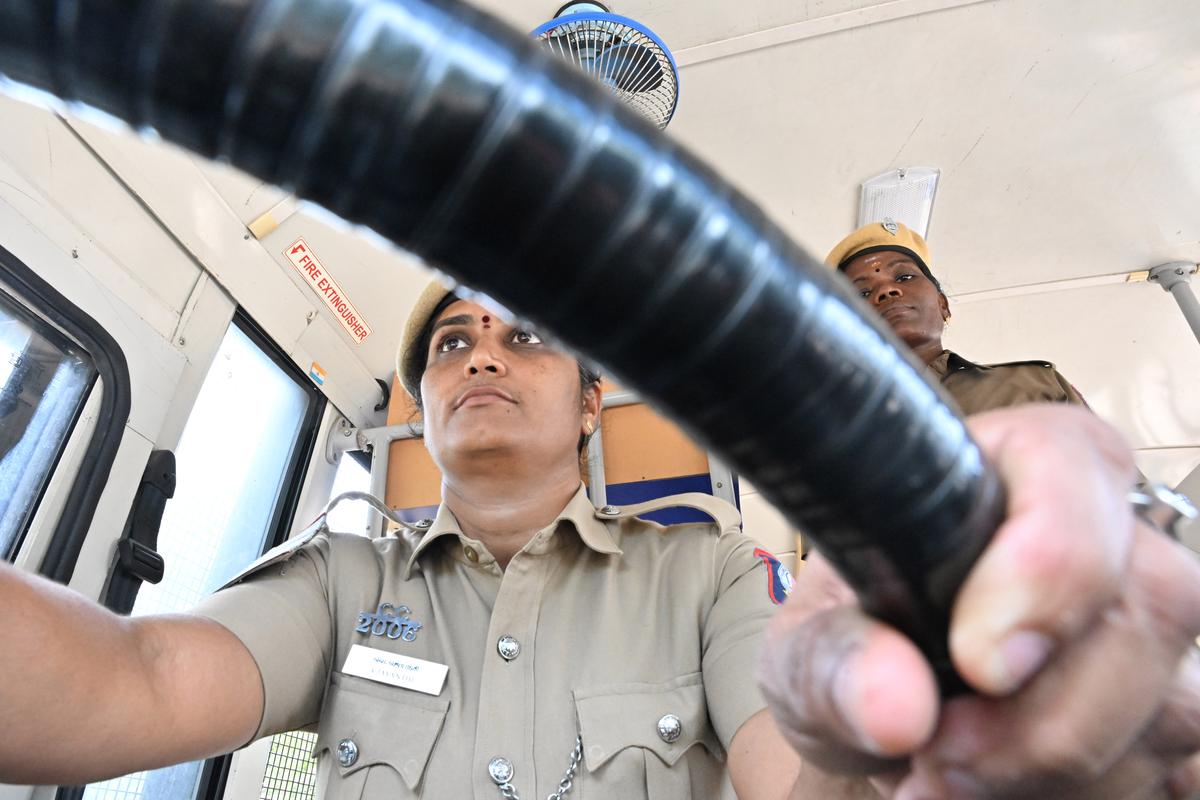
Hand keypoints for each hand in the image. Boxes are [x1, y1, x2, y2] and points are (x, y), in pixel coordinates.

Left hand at [758, 405, 1199, 798]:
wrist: (885, 717)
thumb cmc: (855, 647)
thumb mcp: (807, 646)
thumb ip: (833, 662)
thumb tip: (896, 705)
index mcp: (1014, 466)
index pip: (1074, 469)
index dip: (1044, 569)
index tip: (978, 665)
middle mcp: (1110, 532)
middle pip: (1148, 606)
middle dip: (1044, 719)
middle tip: (939, 757)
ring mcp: (1156, 628)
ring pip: (1172, 707)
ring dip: (1053, 775)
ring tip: (946, 777)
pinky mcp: (1170, 711)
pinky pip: (1174, 772)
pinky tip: (1001, 794)